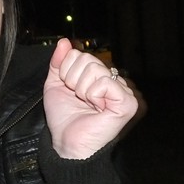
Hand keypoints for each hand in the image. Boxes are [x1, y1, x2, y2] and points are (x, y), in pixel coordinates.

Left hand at [43, 38, 145, 158]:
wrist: (67, 142)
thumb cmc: (64, 118)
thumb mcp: (55, 85)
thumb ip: (59, 63)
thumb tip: (64, 42)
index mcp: (98, 77)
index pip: (79, 55)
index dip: (66, 72)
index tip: (70, 91)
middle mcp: (113, 81)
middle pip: (87, 59)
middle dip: (73, 80)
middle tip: (78, 98)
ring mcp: (122, 91)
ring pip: (95, 69)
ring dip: (82, 89)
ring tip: (86, 104)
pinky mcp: (127, 102)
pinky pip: (105, 82)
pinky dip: (93, 95)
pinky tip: (96, 108)